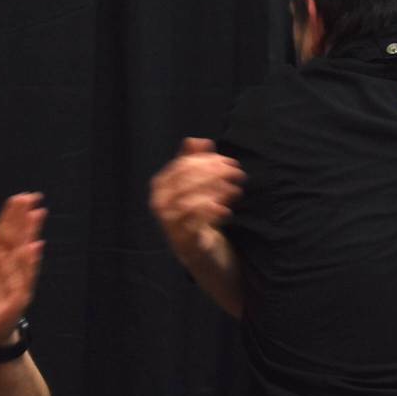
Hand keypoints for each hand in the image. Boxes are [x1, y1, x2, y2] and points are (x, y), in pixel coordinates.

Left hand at [0, 193, 45, 347]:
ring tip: (36, 215)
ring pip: (24, 252)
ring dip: (30, 234)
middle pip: (17, 237)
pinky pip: (25, 277)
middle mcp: (9, 265)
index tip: (19, 197)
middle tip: (32, 197)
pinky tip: (33, 248)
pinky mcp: (19, 296)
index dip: (12, 215)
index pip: (5, 232)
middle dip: (24, 217)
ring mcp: (16, 279)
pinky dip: (29, 263)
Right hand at [149, 137, 244, 261]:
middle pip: (183, 183)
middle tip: (236, 172)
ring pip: (186, 203)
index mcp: (161, 188)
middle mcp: (160, 206)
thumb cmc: (200, 216)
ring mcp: (170, 226)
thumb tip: (201, 141)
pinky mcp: (184, 244)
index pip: (179, 167)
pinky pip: (193, 226)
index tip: (227, 161)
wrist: (204, 255)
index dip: (204, 161)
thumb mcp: (198, 187)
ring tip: (236, 191)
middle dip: (212, 174)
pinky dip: (211, 215)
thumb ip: (196, 162)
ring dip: (214, 193)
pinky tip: (227, 211)